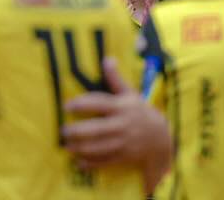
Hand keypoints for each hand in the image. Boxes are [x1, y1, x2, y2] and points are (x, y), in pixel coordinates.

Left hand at [62, 57, 171, 174]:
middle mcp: (122, 125)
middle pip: (98, 129)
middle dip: (79, 131)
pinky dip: (92, 163)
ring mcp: (123, 143)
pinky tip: (79, 162)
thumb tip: (107, 59)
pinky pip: (106, 161)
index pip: (100, 104)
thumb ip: (116, 79)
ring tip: (66, 147)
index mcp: (122, 107)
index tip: (67, 105)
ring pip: (100, 147)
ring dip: (82, 148)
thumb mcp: (130, 94)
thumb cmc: (140, 112)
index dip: (83, 104)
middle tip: (63, 130)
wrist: (160, 138)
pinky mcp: (124, 157)